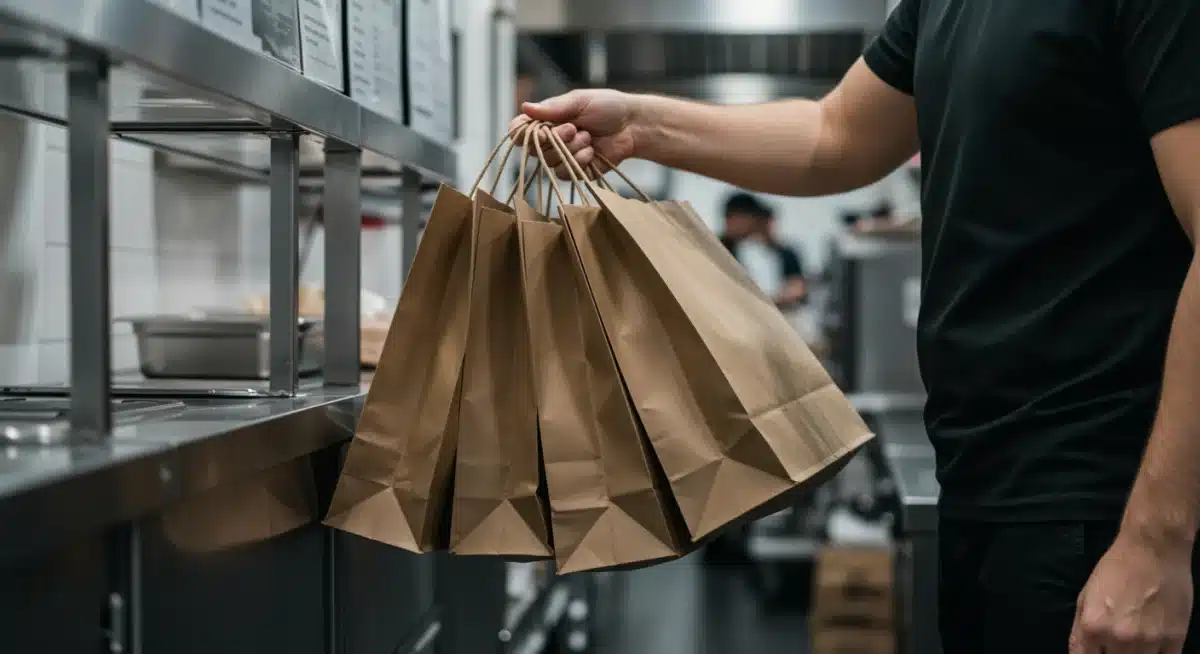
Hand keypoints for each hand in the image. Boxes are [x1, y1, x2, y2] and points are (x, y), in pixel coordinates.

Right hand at [508, 89, 641, 176]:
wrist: (633, 126)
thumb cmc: (608, 107)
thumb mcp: (579, 101)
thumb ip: (553, 107)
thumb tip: (525, 107)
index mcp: (547, 120)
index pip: (519, 130)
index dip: (520, 132)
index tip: (536, 129)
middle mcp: (550, 140)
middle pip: (533, 149)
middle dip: (555, 139)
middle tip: (573, 128)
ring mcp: (562, 157)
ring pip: (549, 163)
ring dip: (570, 149)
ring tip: (588, 137)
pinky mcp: (575, 172)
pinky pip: (565, 173)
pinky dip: (579, 161)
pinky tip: (592, 151)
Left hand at [1070, 532, 1193, 652]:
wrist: (1153, 550)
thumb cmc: (1116, 569)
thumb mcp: (1085, 597)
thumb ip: (1080, 630)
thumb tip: (1081, 653)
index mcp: (1093, 626)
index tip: (1096, 652)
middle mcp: (1119, 638)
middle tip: (1116, 644)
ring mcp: (1149, 641)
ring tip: (1134, 640)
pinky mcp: (1175, 639)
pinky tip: (1152, 646)